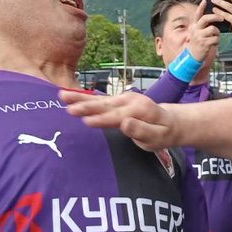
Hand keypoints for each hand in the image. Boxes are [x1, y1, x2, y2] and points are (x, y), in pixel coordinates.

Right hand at [61, 89, 178, 149]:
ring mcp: (123, 98)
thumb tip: (125, 124)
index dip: (102, 119)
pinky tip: (68, 94)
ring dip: (80, 98)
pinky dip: (83, 96)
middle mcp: (130, 100)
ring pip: (99, 99)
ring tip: (62, 95)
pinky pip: (99, 99)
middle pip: (105, 105)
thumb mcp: (157, 137)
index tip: (86, 122)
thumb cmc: (162, 133)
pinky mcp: (117, 99)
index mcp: (140, 110)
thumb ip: (141, 131)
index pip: (117, 117)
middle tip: (69, 109)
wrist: (169, 121)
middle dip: (86, 106)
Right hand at [186, 1, 221, 63]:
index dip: (201, 7)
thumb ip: (202, 25)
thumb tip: (212, 16)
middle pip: (206, 19)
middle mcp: (195, 30)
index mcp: (194, 26)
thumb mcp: (197, 32)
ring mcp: (199, 37)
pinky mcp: (204, 43)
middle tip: (222, 18)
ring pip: (213, 29)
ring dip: (217, 32)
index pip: (197, 14)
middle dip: (215, 16)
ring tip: (215, 36)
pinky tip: (214, 43)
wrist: (193, 56)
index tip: (205, 0)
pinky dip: (217, 40)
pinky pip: (215, 38)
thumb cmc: (198, 42)